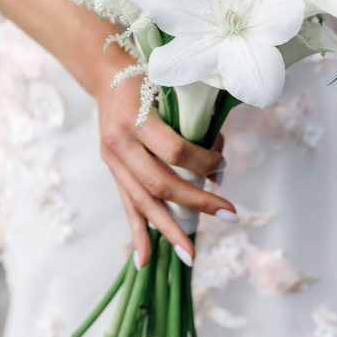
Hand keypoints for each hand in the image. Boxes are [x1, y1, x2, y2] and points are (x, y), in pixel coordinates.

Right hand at [95, 64, 234, 267]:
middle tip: (230, 215)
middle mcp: (121, 144)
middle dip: (198, 203)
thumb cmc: (147, 77)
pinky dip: (137, 234)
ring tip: (190, 255)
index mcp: (137, 119)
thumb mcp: (168, 88)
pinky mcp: (112, 171)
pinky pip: (126, 207)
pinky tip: (144, 262)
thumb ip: (190, 119)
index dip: (205, 162)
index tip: (224, 163)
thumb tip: (220, 155)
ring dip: (170, 230)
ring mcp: (113, 161)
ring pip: (143, 203)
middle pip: (162, 183)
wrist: (106, 74)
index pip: (176, 152)